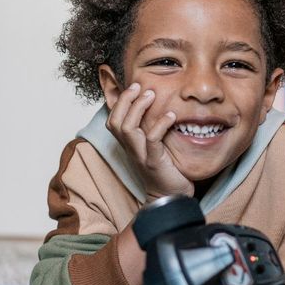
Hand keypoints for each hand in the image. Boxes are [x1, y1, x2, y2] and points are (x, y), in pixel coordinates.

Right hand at [106, 82, 192, 199]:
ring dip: (138, 108)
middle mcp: (131, 149)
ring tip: (152, 95)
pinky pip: (152, 140)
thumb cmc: (164, 169)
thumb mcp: (153, 146)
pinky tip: (172, 116)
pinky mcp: (154, 163)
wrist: (170, 198)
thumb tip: (155, 109)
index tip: (133, 86)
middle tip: (140, 86)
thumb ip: (150, 129)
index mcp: (129, 144)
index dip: (118, 102)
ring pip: (128, 128)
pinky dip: (160, 125)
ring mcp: (141, 156)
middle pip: (115, 121)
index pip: (112, 119)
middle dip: (126, 100)